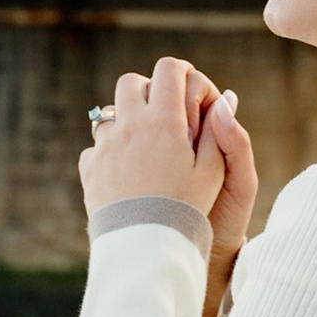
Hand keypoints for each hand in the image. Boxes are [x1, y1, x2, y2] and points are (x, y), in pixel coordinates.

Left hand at [80, 56, 256, 235]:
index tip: (186, 83)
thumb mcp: (213, 172)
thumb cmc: (186, 208)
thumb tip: (225, 100)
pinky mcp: (90, 167)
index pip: (169, 70)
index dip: (180, 71)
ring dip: (125, 120)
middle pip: (132, 83)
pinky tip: (125, 172)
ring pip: (108, 112)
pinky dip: (109, 152)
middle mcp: (131, 125)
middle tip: (162, 112)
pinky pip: (96, 147)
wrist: (146, 245)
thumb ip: (219, 133)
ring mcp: (106, 145)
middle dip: (148, 90)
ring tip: (142, 144)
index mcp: (164, 120)